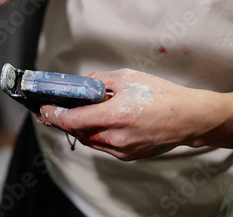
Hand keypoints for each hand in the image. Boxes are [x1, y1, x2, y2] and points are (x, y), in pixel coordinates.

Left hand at [37, 69, 221, 160]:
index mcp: (114, 115)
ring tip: (70, 114)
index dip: (53, 115)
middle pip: (77, 132)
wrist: (189, 117)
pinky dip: (93, 134)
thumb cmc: (160, 94)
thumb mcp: (126, 77)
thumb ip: (98, 80)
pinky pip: (102, 145)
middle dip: (62, 121)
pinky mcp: (127, 155)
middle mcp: (115, 137)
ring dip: (77, 128)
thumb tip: (81, 85)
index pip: (72, 120)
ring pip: (88, 140)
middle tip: (51, 110)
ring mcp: (121, 150)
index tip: (43, 109)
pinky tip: (93, 122)